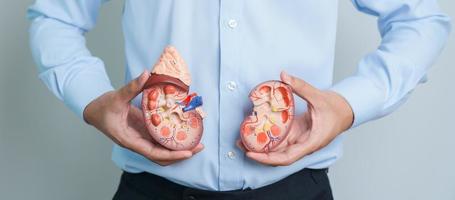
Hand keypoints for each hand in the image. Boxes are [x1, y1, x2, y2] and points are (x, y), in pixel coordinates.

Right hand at [83, 71, 202, 165]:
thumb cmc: (102, 108)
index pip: (153, 152)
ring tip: (196, 143)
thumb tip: (146, 74)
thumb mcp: (116, 97)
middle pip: (161, 157)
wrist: (93, 110)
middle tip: (199, 147)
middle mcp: (137, 143)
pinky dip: (172, 140)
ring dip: (178, 149)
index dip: (171, 154)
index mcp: (129, 140)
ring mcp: (141, 139)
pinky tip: (184, 133)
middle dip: (180, 154)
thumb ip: (131, 87)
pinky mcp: (144, 133)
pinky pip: (160, 141)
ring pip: (162, 151)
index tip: (187, 153)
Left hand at [238, 71, 352, 165]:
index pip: (287, 157)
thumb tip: (284, 75)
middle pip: (278, 156)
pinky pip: (280, 139)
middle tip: (240, 144)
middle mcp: (302, 145)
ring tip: (242, 139)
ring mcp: (298, 140)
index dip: (268, 158)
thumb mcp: (318, 97)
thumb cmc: (336, 109)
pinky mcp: (296, 134)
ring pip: (277, 149)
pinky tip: (255, 131)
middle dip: (258, 154)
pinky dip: (267, 137)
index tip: (253, 154)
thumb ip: (301, 86)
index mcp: (310, 143)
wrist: (345, 110)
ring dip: (260, 146)